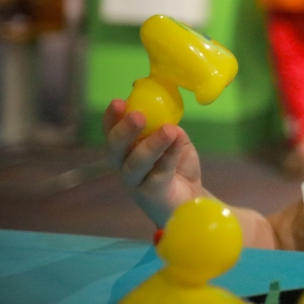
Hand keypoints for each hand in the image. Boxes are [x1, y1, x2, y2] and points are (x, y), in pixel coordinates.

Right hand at [103, 99, 207, 229]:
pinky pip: (159, 173)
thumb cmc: (178, 169)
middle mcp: (125, 166)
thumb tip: (167, 120)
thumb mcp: (176, 143)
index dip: (112, 118)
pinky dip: (169, 156)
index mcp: (126, 149)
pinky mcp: (152, 195)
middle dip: (125, 130)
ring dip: (151, 144)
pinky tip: (177, 142)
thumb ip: (169, 130)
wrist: (191, 201)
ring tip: (168, 129)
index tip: (119, 102)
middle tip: (138, 115)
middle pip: (115, 148)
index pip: (112, 132)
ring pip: (136, 163)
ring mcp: (136, 183)